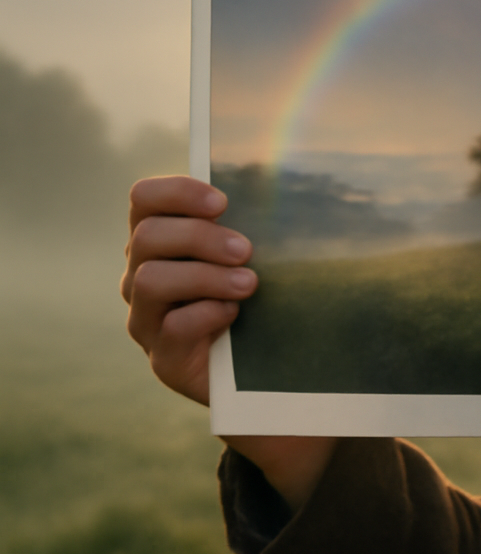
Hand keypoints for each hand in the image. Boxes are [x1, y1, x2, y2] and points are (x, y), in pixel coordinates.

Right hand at [123, 175, 254, 405]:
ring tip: (248, 283)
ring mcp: (146, 319)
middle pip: (147, 236)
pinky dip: (208, 314)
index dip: (178, 192)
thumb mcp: (250, 256)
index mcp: (159, 242)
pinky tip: (234, 313)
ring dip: (206, 276)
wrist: (260, 371)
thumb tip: (266, 182)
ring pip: (152, 280)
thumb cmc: (256, 300)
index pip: (143, 198)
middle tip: (246, 250)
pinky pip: (173, 327)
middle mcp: (140, 276)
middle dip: (201, 237)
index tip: (222, 202)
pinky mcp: (164, 358)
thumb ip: (246, 223)